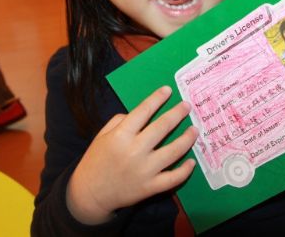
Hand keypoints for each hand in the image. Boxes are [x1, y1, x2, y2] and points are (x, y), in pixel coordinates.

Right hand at [66, 86, 198, 224]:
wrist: (90, 194)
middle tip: (187, 106)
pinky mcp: (150, 188)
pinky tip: (192, 162)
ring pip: (173, 151)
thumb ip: (120, 121)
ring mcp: (144, 171)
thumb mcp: (102, 135)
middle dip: (177, 113)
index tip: (168, 90)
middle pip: (162, 127)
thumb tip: (142, 114)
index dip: (157, 99)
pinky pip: (173, 178)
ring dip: (187, 139)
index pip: (143, 111)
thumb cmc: (96, 160)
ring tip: (194, 130)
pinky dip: (185, 170)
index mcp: (121, 136)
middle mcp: (134, 151)